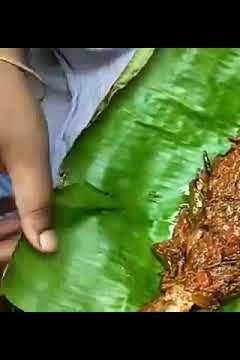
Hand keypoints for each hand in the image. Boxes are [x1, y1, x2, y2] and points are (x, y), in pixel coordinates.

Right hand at [0, 49, 56, 263]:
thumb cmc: (7, 109)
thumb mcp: (27, 159)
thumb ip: (35, 204)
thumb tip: (48, 247)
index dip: (3, 253)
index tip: (34, 252)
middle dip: (5, 242)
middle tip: (37, 241)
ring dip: (2, 227)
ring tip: (31, 225)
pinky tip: (17, 210)